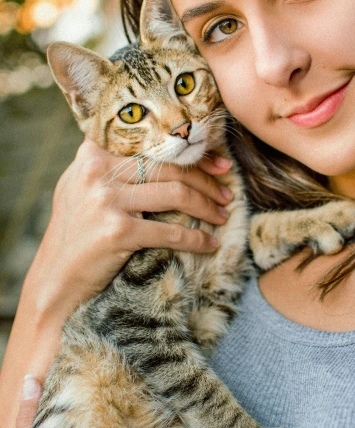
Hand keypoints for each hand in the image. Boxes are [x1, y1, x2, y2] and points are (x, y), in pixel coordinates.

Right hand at [21, 136, 233, 324]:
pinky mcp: (117, 231)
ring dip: (206, 206)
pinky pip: (171, 232)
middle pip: (169, 168)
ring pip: (176, 194)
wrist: (55, 281)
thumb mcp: (80, 188)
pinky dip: (195, 239)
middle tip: (226, 194)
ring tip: (221, 215)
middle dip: (206, 181)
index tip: (217, 164)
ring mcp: (106, 200)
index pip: (153, 146)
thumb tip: (157, 151)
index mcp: (92, 155)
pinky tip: (208, 245)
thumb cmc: (75, 235)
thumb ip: (109, 167)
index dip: (190, 154)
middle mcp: (97, 172)